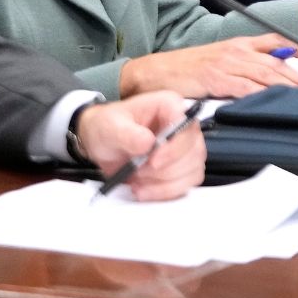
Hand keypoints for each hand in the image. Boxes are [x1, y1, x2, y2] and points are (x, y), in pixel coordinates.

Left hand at [73, 91, 205, 200]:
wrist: (103, 144)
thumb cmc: (108, 127)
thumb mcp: (110, 126)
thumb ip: (127, 134)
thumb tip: (148, 143)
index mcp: (169, 105)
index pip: (187, 126)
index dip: (174, 147)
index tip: (153, 162)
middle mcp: (183, 125)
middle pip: (194, 152)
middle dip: (165, 170)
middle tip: (139, 172)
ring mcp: (186, 147)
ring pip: (193, 170)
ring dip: (165, 183)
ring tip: (138, 180)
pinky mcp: (183, 167)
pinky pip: (187, 184)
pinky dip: (165, 191)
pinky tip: (144, 188)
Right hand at [117, 33, 297, 98]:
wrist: (154, 72)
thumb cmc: (185, 70)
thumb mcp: (218, 61)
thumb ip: (241, 67)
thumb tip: (266, 80)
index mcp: (238, 45)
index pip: (275, 42)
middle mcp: (236, 51)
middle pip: (275, 62)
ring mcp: (226, 64)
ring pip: (265, 74)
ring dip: (288, 86)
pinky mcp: (216, 79)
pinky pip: (244, 87)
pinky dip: (260, 94)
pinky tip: (273, 101)